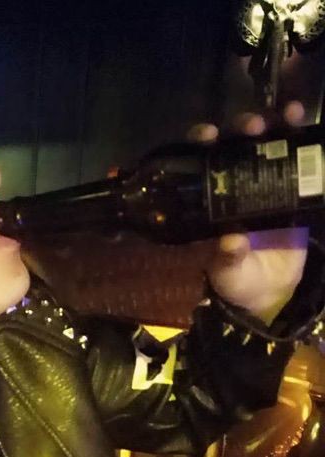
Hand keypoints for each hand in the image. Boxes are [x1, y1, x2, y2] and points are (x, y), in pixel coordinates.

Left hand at [190, 102, 308, 325]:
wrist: (269, 291)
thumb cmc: (236, 278)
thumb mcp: (228, 271)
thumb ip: (227, 258)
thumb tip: (232, 241)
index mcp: (210, 200)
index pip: (200, 163)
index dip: (200, 144)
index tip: (208, 135)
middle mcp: (234, 184)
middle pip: (235, 146)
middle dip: (243, 129)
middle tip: (253, 126)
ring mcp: (265, 184)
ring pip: (268, 146)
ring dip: (277, 125)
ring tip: (288, 114)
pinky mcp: (295, 191)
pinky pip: (300, 162)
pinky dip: (304, 141)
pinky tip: (306, 122)